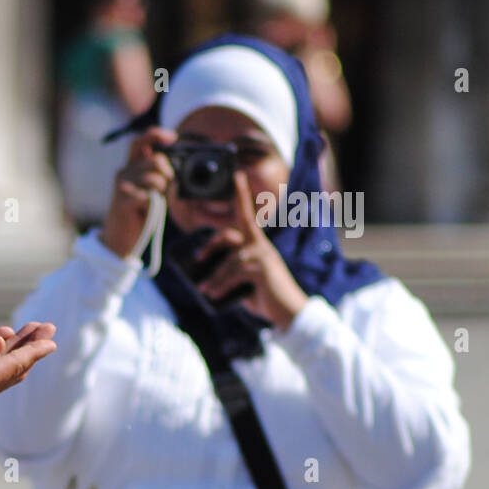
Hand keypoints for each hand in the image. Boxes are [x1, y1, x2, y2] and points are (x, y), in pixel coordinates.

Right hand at [100, 127, 175, 258]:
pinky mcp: (123, 201)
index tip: (173, 137)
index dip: (156, 134)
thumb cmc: (138, 215)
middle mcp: (123, 172)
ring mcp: (122, 186)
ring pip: (156, 178)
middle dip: (168, 175)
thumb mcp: (150, 191)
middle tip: (164, 191)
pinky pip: (149, 195)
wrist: (118, 241)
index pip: (140, 142)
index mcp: (130, 167)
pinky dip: (153, 204)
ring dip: (162, 193)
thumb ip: (158, 175)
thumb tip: (174, 168)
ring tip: (152, 203)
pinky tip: (144, 211)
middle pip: (156, 160)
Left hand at [193, 171, 308, 329]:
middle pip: (230, 234)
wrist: (289, 313)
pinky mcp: (263, 269)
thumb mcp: (243, 283)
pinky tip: (213, 293)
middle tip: (198, 257)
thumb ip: (229, 274)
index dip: (241, 195)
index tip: (237, 176)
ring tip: (204, 289)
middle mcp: (261, 245)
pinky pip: (235, 271)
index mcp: (257, 245)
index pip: (246, 216)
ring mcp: (263, 256)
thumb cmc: (265, 298)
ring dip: (215, 275)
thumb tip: (202, 279)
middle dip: (211, 244)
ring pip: (230, 259)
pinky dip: (220, 283)